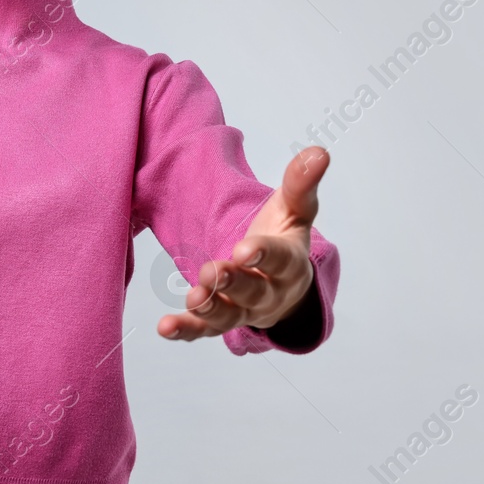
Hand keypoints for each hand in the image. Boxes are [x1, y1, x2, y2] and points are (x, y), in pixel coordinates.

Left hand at [158, 146, 327, 341]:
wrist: (282, 284)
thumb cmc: (284, 238)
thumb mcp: (294, 210)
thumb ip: (300, 184)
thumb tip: (318, 152)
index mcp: (290, 264)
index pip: (280, 260)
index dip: (264, 254)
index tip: (245, 249)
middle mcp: (270, 292)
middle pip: (253, 292)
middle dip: (233, 283)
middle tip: (211, 272)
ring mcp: (245, 310)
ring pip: (229, 316)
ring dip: (210, 309)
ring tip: (192, 299)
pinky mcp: (222, 321)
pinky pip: (203, 331)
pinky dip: (186, 330)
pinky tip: (165, 327)